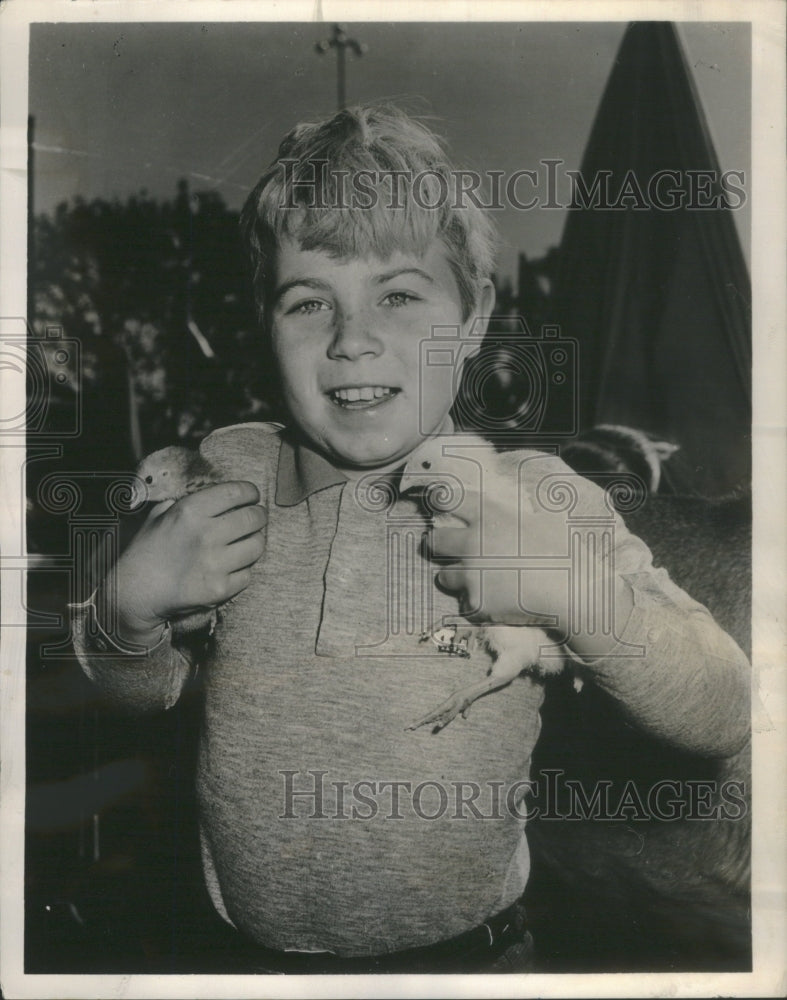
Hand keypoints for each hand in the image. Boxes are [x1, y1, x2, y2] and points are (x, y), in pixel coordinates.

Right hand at [102, 481, 265, 644]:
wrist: (134, 592)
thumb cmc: (147, 550)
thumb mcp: (158, 515)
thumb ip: (184, 501)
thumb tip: (212, 494)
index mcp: (190, 511)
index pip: (237, 492)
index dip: (251, 492)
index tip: (252, 496)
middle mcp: (205, 534)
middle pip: (254, 518)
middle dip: (259, 516)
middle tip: (255, 518)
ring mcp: (215, 563)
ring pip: (257, 546)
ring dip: (255, 542)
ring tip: (247, 542)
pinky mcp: (220, 589)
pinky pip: (248, 574)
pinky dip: (243, 570)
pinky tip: (233, 567)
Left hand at [426, 483, 632, 659]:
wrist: (572, 592)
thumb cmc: (566, 551)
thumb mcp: (550, 516)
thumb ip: (533, 505)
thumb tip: (540, 492)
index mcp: (490, 516)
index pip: (449, 499)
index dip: (438, 499)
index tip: (434, 500)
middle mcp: (473, 543)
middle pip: (434, 542)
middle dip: (435, 544)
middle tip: (439, 547)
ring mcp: (472, 574)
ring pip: (444, 576)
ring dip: (455, 577)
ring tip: (473, 580)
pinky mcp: (476, 602)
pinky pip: (466, 604)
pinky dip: (477, 605)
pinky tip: (495, 604)